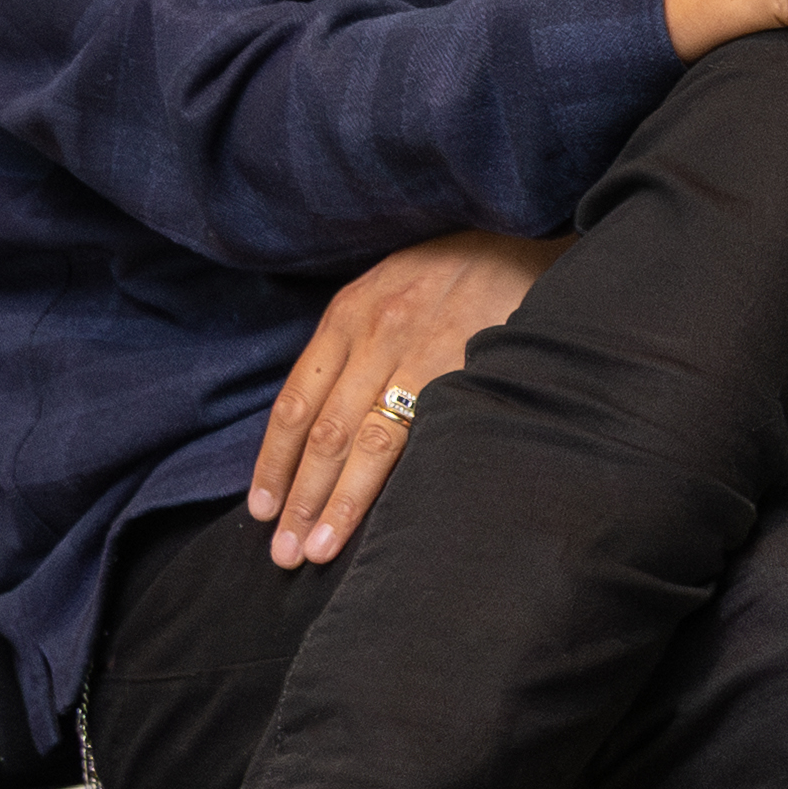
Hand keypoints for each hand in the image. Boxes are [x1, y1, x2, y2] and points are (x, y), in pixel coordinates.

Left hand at [252, 228, 563, 562]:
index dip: (274, 464)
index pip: (294, 404)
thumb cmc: (454, 270)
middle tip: (285, 554)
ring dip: (338, 503)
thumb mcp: (387, 287)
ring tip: (320, 550)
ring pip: (366, 443)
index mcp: (347, 316)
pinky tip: (384, 519)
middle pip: (322, 433)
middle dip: (299, 499)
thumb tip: (320, 421)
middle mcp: (374, 333)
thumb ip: (355, 344)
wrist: (524, 234)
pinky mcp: (465, 367)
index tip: (263, 511)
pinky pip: (421, 435)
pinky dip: (395, 480)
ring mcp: (420, 351)